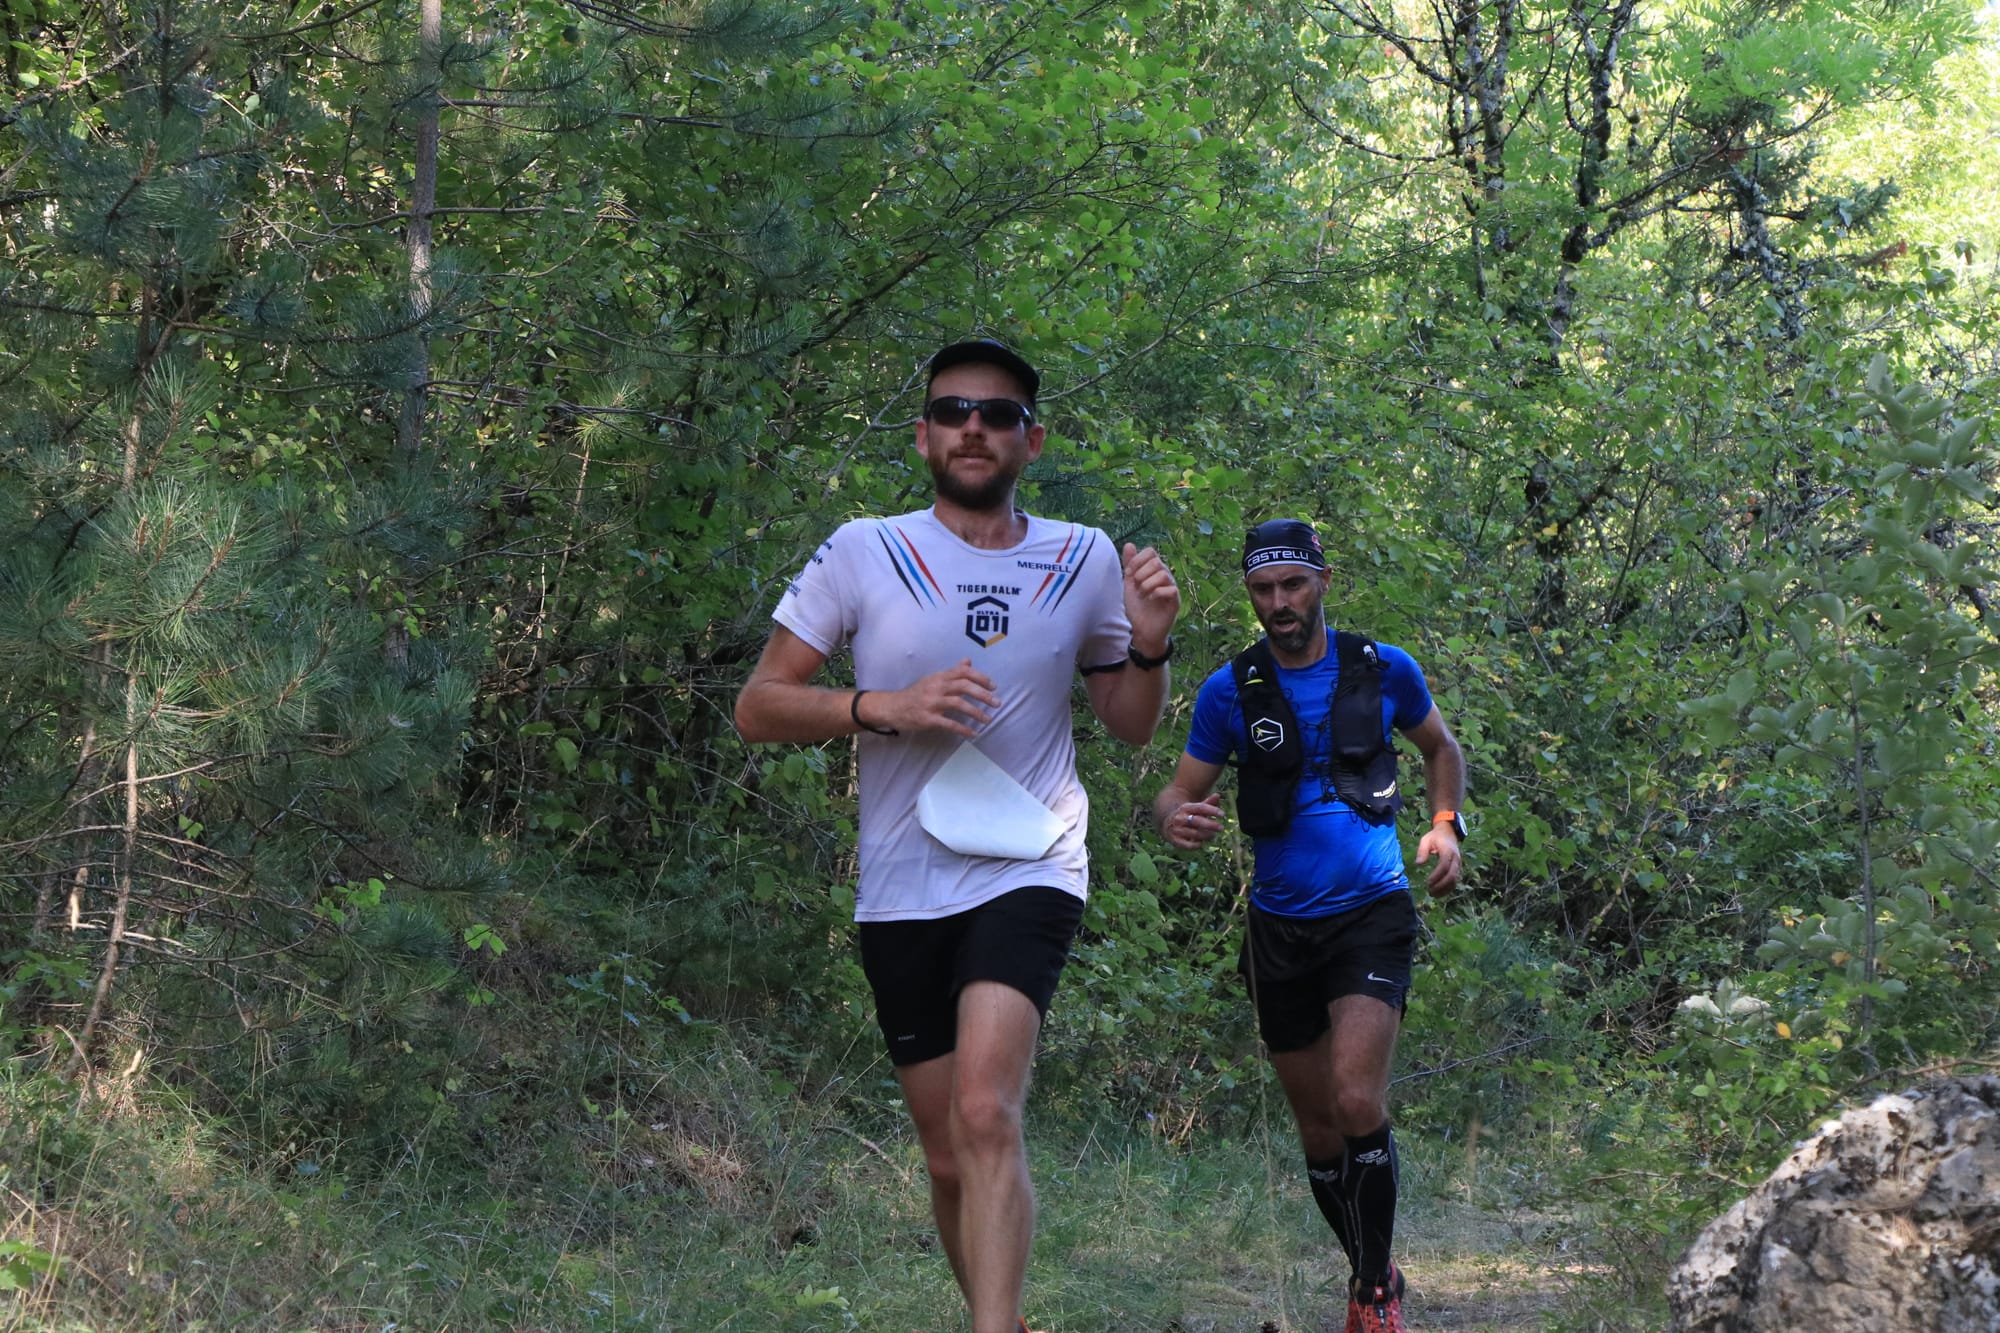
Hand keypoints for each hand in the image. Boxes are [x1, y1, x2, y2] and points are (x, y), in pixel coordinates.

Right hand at [874, 659, 998, 738]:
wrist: (892, 707)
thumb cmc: (916, 694)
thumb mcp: (933, 679)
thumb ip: (952, 672)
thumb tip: (968, 661)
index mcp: (939, 677)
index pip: (963, 672)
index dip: (980, 678)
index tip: (994, 686)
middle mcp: (936, 687)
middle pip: (963, 686)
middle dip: (983, 694)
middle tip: (997, 703)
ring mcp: (931, 703)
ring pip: (958, 704)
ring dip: (976, 712)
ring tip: (988, 720)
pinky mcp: (927, 718)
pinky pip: (948, 723)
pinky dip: (963, 729)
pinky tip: (973, 733)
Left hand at [1121, 543, 1180, 653]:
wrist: (1141, 630)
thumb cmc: (1136, 607)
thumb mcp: (1128, 584)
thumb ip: (1129, 564)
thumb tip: (1129, 544)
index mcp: (1153, 570)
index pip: (1151, 551)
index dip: (1137, 560)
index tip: (1128, 574)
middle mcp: (1165, 576)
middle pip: (1157, 561)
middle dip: (1141, 573)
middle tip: (1136, 586)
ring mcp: (1171, 588)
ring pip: (1163, 574)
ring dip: (1147, 584)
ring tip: (1142, 595)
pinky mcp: (1175, 602)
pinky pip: (1171, 590)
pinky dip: (1156, 594)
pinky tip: (1150, 600)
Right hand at [1163, 798, 1225, 850]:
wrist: (1166, 823)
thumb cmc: (1187, 815)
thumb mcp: (1195, 808)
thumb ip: (1207, 803)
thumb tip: (1217, 795)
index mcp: (1186, 808)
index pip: (1200, 808)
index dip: (1212, 811)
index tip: (1222, 814)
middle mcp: (1180, 818)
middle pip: (1198, 821)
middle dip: (1211, 825)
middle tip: (1221, 828)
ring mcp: (1177, 829)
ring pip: (1194, 833)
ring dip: (1206, 835)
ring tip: (1213, 836)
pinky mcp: (1175, 840)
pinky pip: (1187, 845)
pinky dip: (1195, 845)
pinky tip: (1201, 843)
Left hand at [1414, 826, 1461, 892]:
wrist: (1449, 832)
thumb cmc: (1435, 836)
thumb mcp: (1426, 840)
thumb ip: (1422, 851)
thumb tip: (1419, 864)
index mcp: (1448, 851)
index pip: (1444, 866)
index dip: (1436, 876)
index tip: (1428, 882)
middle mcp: (1456, 859)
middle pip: (1451, 876)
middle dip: (1441, 886)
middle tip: (1430, 891)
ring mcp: (1459, 864)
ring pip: (1455, 880)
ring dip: (1445, 889)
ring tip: (1433, 894)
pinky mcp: (1458, 868)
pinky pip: (1455, 880)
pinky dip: (1448, 888)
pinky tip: (1439, 892)